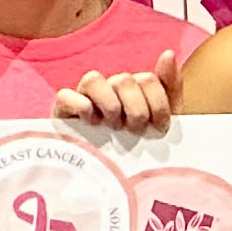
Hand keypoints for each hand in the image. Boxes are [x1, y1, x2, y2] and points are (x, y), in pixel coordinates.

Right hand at [54, 52, 182, 135]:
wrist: (116, 177)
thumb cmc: (140, 146)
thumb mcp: (163, 119)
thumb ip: (169, 85)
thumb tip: (167, 53)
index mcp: (132, 90)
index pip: (147, 80)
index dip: (158, 105)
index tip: (160, 128)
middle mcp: (108, 89)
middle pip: (124, 80)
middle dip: (136, 110)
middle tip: (135, 130)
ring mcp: (84, 99)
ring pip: (92, 79)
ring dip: (109, 105)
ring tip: (114, 126)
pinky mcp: (62, 112)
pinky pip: (64, 95)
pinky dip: (79, 105)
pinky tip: (92, 122)